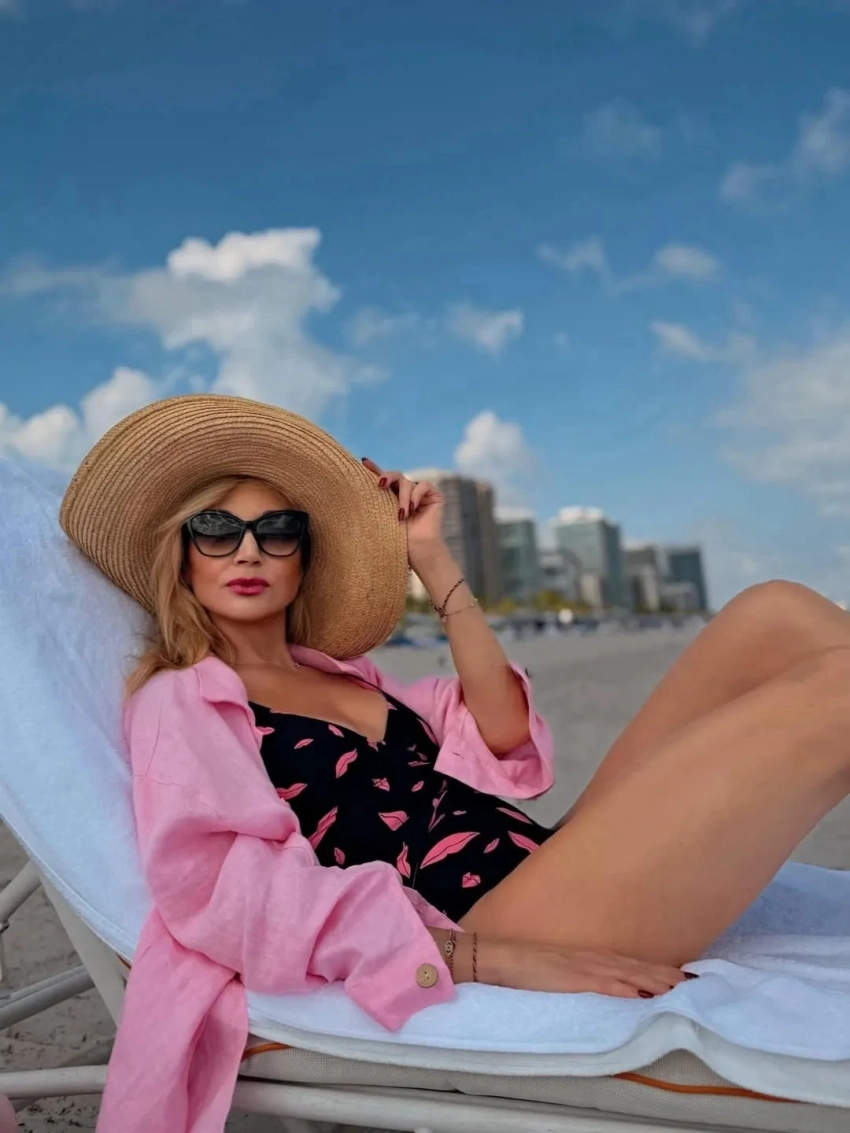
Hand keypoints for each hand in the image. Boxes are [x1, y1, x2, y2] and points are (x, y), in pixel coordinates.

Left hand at [361, 458, 445, 557]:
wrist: (416, 550)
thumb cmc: (397, 539)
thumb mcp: (381, 516)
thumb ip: (375, 499)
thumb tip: (360, 481)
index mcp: (391, 497)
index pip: (383, 479)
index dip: (374, 469)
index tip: (364, 462)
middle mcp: (405, 493)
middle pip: (395, 475)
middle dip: (388, 477)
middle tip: (381, 484)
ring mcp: (420, 494)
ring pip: (407, 483)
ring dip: (403, 498)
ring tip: (402, 515)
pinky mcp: (434, 496)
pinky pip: (423, 485)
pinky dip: (417, 495)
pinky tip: (413, 507)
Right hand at [474, 937, 689, 998]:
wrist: (502, 956)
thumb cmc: (528, 965)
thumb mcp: (562, 970)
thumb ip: (582, 975)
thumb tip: (605, 986)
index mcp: (591, 958)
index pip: (632, 963)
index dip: (658, 969)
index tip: (683, 975)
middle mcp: (594, 959)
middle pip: (637, 966)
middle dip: (665, 974)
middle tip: (695, 981)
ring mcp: (586, 967)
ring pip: (628, 973)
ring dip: (654, 979)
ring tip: (680, 986)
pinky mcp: (574, 977)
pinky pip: (605, 984)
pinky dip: (626, 987)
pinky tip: (643, 993)